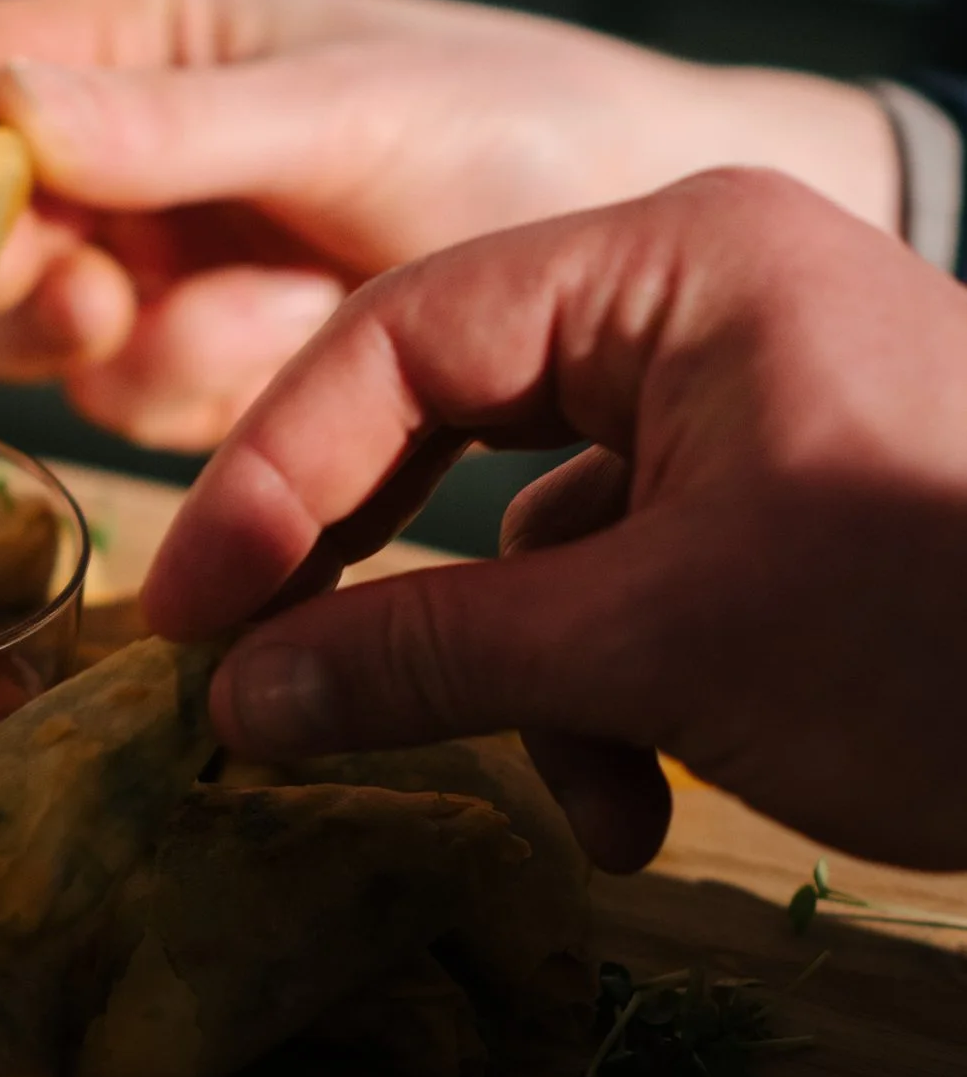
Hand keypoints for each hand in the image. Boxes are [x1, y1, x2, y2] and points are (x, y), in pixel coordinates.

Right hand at [0, 0, 902, 450]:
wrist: (666, 249)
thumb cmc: (527, 125)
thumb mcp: (352, 115)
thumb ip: (177, 128)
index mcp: (150, 40)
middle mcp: (139, 154)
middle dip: (45, 283)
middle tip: (101, 307)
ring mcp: (176, 267)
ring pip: (64, 344)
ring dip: (160, 349)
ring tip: (286, 314)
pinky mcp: (225, 370)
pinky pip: (152, 410)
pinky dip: (227, 397)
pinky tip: (317, 345)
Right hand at [141, 168, 966, 871]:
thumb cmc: (947, 635)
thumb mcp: (659, 649)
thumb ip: (427, 655)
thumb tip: (236, 695)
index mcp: (678, 262)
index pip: (402, 335)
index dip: (272, 479)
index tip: (185, 620)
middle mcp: (702, 304)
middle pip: (451, 418)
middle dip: (383, 580)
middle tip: (248, 681)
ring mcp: (747, 406)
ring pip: (535, 531)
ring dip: (524, 686)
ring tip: (576, 806)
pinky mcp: (780, 510)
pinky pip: (626, 587)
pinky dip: (610, 704)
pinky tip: (647, 814)